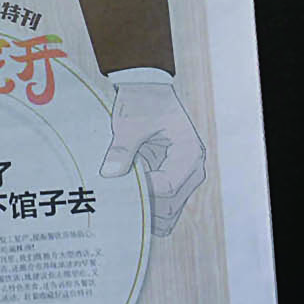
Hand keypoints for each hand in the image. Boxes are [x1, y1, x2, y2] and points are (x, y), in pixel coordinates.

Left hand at [102, 72, 206, 237]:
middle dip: (143, 208)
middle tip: (115, 204)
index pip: (168, 187)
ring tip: (121, 206)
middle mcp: (193, 168)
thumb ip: (122, 149)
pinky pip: (164, 204)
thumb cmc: (142, 102)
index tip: (119, 189)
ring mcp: (185, 176)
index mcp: (189, 152)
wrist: (147, 90)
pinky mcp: (175, 179)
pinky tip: (128, 204)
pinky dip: (148, 208)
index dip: (143, 193)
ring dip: (146, 212)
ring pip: (169, 212)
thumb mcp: (129, 123)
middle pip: (170, 206)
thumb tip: (110, 174)